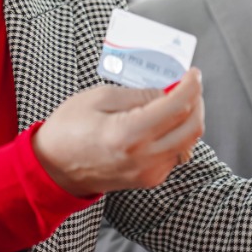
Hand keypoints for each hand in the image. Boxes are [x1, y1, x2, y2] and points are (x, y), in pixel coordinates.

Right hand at [33, 69, 203, 197]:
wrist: (54, 168)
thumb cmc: (68, 130)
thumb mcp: (99, 97)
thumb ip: (138, 94)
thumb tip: (167, 92)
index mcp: (129, 134)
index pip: (177, 107)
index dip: (191, 85)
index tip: (192, 73)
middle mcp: (144, 157)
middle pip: (192, 127)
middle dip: (197, 101)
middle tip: (188, 85)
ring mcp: (149, 172)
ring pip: (188, 141)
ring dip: (188, 118)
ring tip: (175, 100)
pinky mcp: (149, 179)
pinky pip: (176, 153)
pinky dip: (178, 133)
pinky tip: (164, 121)